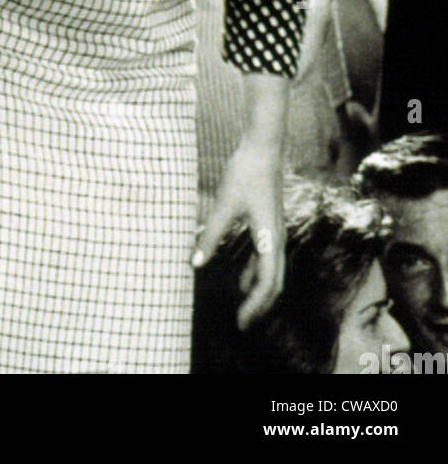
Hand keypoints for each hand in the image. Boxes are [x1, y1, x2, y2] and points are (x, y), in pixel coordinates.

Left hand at [193, 136, 285, 329]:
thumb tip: (194, 263)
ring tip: (244, 307)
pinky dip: (256, 271)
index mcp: (269, 238)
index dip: (255, 306)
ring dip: (259, 290)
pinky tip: (243, 277)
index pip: (267, 284)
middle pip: (275, 283)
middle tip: (243, 324)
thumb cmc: (245, 173)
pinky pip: (266, 255)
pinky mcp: (269, 222)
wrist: (263, 147)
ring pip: (272, 270)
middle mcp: (276, 238)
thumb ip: (211, 236)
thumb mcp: (225, 205)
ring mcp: (275, 230)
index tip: (240, 322)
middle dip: (260, 306)